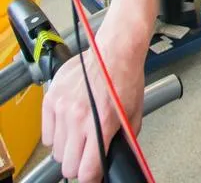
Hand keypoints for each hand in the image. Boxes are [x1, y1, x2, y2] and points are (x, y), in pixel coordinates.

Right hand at [42, 30, 144, 182]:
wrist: (115, 49)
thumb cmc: (126, 76)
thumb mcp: (134, 111)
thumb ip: (126, 138)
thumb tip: (122, 157)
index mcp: (102, 123)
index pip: (87, 170)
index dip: (91, 176)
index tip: (93, 174)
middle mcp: (79, 118)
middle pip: (68, 165)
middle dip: (78, 163)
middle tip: (87, 153)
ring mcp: (62, 108)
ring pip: (56, 150)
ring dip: (67, 147)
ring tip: (80, 132)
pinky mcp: (51, 99)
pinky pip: (46, 133)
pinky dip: (56, 133)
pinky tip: (70, 122)